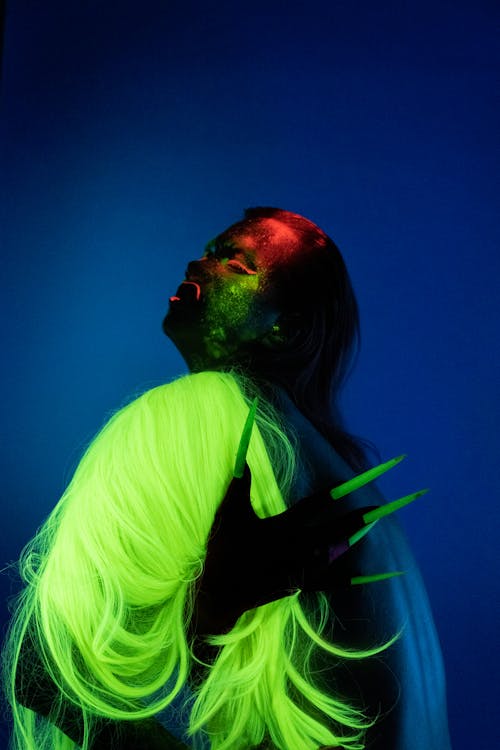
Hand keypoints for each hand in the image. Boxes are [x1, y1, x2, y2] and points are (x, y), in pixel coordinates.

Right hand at [191, 456, 424, 637]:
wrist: (221, 593)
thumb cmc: (223, 551)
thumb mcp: (228, 515)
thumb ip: (238, 486)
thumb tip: (242, 458)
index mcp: (280, 528)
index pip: (311, 507)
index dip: (331, 495)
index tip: (349, 484)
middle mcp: (295, 548)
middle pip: (332, 531)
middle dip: (355, 519)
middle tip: (379, 509)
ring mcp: (299, 568)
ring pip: (333, 554)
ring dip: (353, 540)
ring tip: (372, 528)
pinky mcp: (298, 584)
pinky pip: (328, 582)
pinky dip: (347, 578)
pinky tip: (366, 576)